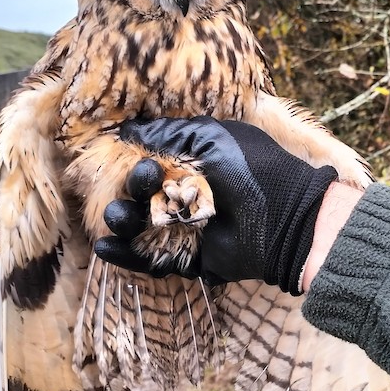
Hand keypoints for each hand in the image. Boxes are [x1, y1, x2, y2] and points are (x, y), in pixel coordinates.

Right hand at [93, 117, 338, 293]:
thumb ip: (170, 133)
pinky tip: (106, 246)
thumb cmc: (252, 169)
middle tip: (145, 181)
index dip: (133, 161)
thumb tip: (128, 130)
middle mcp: (183, 198)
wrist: (283, 218)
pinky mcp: (187, 260)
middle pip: (137, 196)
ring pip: (137, 228)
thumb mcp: (211, 138)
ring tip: (120, 215)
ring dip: (121, 220)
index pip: (147, 165)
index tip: (130, 156)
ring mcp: (184, 231)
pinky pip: (149, 260)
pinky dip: (125, 256)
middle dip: (130, 188)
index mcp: (190, 167)